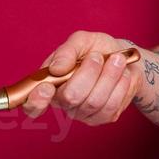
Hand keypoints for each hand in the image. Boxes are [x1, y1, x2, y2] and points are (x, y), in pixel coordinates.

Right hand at [21, 30, 141, 125]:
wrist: (125, 59)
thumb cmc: (98, 49)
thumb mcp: (82, 41)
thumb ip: (66, 51)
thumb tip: (56, 68)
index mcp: (50, 84)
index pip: (32, 104)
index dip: (36, 100)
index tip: (47, 88)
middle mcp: (64, 102)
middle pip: (71, 97)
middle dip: (88, 73)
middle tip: (97, 56)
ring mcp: (83, 113)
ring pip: (94, 101)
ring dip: (109, 75)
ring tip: (116, 59)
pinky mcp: (104, 117)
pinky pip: (112, 105)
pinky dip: (120, 84)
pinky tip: (122, 74)